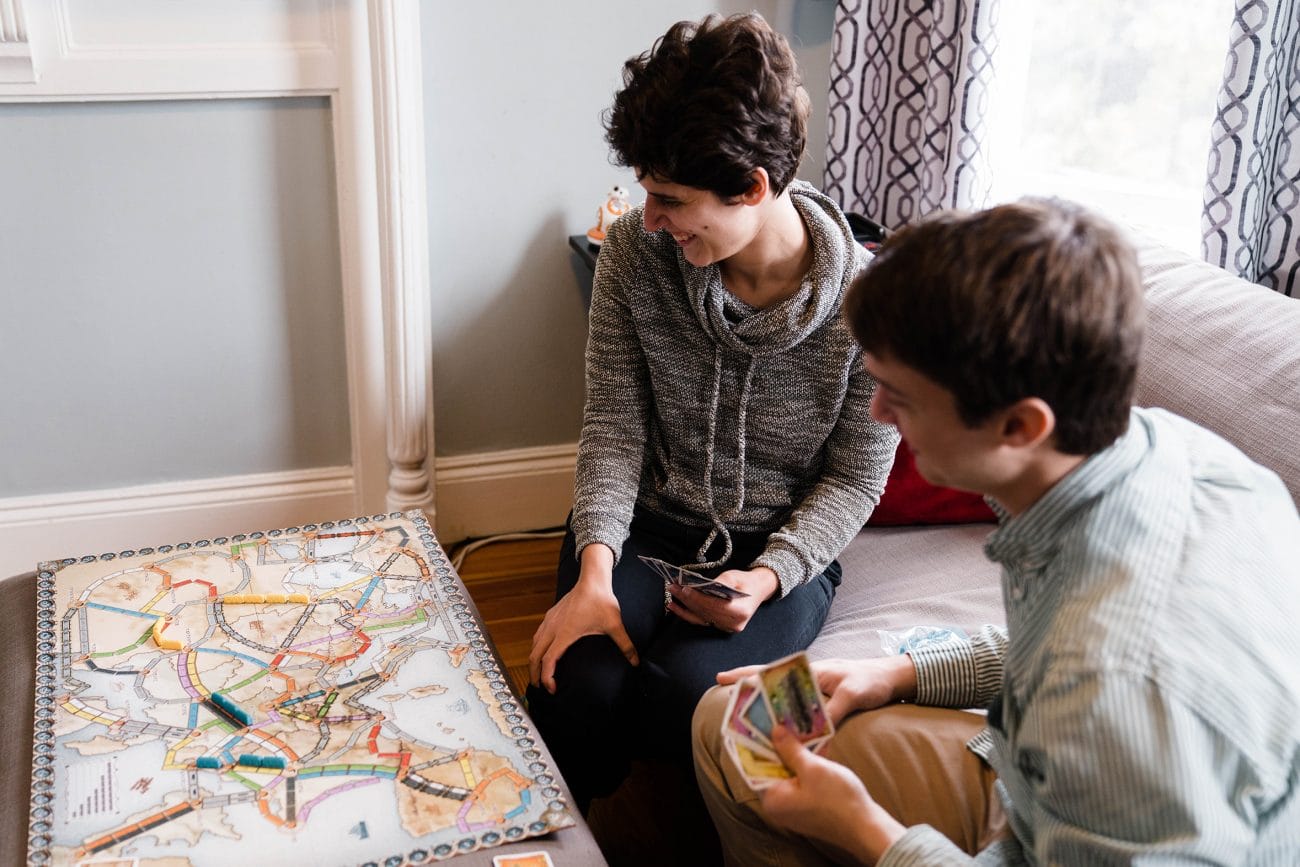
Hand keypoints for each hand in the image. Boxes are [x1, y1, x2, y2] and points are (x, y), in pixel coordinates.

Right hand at [528, 545, 637, 693]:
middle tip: (540, 688)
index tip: (552, 689)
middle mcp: (553, 628)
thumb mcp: (614, 625)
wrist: (592, 579)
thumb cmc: (602, 601)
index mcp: (564, 634)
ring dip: (534, 660)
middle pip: (534, 656)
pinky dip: (537, 647)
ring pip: (534, 645)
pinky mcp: (551, 615)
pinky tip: (544, 651)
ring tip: (539, 673)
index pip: (548, 661)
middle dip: (534, 674)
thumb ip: (625, 645)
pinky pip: (538, 635)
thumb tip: (636, 662)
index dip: (547, 678)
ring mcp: (550, 620)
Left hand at [665, 566, 777, 632]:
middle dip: (687, 599)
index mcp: (740, 611)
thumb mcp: (734, 576)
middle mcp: (733, 623)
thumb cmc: (747, 582)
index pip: (714, 605)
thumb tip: (699, 585)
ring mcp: (726, 627)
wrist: (758, 590)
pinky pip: (700, 620)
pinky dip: (687, 614)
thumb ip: (719, 582)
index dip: (698, 598)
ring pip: (700, 617)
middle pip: (705, 611)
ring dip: (684, 606)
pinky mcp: (720, 626)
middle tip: (674, 587)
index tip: (685, 589)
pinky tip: (675, 607)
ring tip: (672, 595)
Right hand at [717, 656, 915, 723]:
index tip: (721, 679)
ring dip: (768, 709)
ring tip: (747, 722)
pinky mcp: (825, 701)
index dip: (745, 675)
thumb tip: (810, 734)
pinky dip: (788, 718)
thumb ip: (831, 713)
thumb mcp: (852, 695)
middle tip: (728, 707)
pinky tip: (781, 729)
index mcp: (809, 671)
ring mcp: (816, 690)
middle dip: (749, 694)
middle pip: (771, 685)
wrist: (894, 678)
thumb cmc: (871, 680)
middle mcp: (808, 680)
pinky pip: (799, 710)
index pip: (770, 670)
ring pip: (783, 699)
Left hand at [758, 725, 905, 863]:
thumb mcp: (813, 768)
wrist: (866, 827)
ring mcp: (792, 808)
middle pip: (771, 769)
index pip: (755, 766)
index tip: (761, 723)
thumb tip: (775, 731)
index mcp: (772, 799)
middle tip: (780, 721)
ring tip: (795, 728)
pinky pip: (798, 781)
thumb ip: (791, 750)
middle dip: (778, 746)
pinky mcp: (805, 807)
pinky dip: (803, 766)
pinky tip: (811, 747)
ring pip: (786, 774)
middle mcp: (777, 806)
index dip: (757, 744)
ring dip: (793, 754)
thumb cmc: (838, 799)